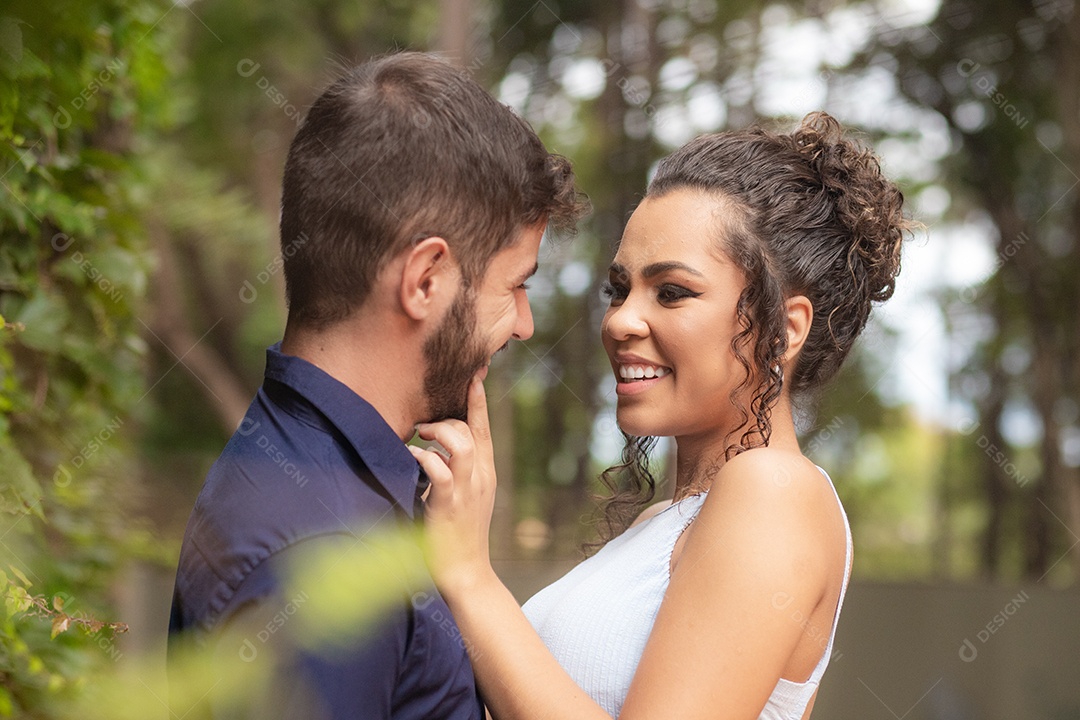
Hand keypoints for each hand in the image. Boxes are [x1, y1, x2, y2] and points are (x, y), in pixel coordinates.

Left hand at [410, 375, 496, 594]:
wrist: (467, 572)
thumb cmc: (458, 535)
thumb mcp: (464, 497)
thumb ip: (455, 472)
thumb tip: (432, 450)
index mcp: (485, 473)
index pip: (484, 428)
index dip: (478, 400)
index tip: (474, 374)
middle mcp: (481, 477)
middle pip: (472, 430)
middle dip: (449, 418)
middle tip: (424, 426)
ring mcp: (467, 491)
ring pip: (462, 444)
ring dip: (439, 433)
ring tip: (421, 436)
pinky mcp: (449, 504)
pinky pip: (440, 471)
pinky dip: (424, 458)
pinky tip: (412, 457)